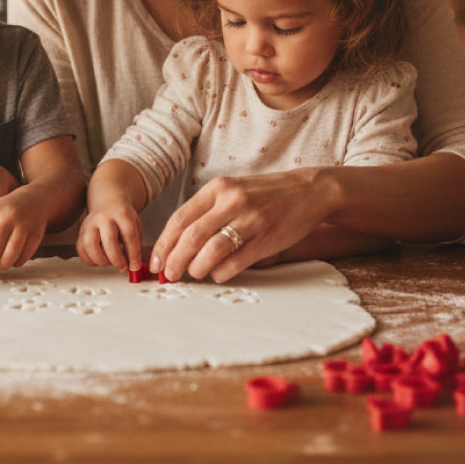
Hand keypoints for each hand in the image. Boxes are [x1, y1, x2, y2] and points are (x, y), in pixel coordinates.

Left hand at [0, 186, 49, 272]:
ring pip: (10, 256)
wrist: (34, 199)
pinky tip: (13, 257)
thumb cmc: (7, 211)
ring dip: (3, 265)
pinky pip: (24, 258)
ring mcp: (25, 225)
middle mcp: (9, 216)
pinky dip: (16, 262)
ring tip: (0, 262)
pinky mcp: (37, 234)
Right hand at [76, 202, 143, 272]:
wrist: (108, 205)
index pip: (129, 234)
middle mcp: (103, 217)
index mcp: (121, 213)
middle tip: (123, 267)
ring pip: (90, 245)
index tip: (135, 266)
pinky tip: (100, 260)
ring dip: (101, 260)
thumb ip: (135, 245)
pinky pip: (81, 250)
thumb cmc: (122, 219)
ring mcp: (89, 224)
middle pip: (109, 239)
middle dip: (117, 259)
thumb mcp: (135, 226)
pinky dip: (90, 260)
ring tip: (110, 262)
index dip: (133, 253)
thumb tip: (134, 267)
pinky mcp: (80, 233)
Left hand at [149, 168, 340, 283]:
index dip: (164, 243)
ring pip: (211, 251)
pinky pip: (235, 262)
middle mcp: (231, 201)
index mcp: (218, 188)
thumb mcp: (232, 191)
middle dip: (174, 260)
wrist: (308, 191)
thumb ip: (207, 211)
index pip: (180, 218)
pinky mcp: (265, 239)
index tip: (156, 261)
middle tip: (169, 275)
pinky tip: (218, 274)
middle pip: (191, 237)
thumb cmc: (264, 194)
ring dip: (196, 268)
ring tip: (192, 274)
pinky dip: (221, 273)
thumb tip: (177, 242)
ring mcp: (250, 220)